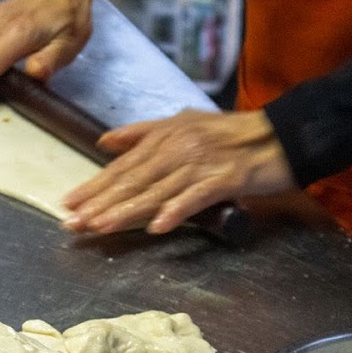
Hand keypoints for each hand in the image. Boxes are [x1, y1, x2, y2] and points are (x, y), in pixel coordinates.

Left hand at [61, 110, 296, 233]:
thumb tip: (104, 143)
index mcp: (165, 136)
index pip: (122, 166)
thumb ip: (142, 134)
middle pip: (132, 180)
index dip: (94, 186)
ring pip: (156, 190)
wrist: (283, 134)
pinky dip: (176, 210)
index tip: (68, 205)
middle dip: (100, 203)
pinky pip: (196, 196)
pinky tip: (157, 227)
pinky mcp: (226, 177)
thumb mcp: (183, 124)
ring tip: (101, 228)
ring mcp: (201, 162)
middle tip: (73, 223)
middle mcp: (178, 147)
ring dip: (127, 211)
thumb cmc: (230, 134)